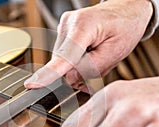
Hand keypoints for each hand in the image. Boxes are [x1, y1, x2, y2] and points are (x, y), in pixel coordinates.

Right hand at [24, 0, 152, 88]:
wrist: (126, 10)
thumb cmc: (125, 27)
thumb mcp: (116, 52)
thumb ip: (91, 68)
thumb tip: (69, 78)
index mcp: (85, 25)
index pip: (64, 57)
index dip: (48, 73)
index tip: (32, 84)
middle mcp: (69, 23)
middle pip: (62, 63)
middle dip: (78, 71)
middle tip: (99, 64)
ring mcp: (63, 26)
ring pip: (62, 61)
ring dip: (77, 66)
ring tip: (96, 55)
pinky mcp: (63, 31)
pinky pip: (64, 55)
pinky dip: (75, 60)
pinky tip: (88, 52)